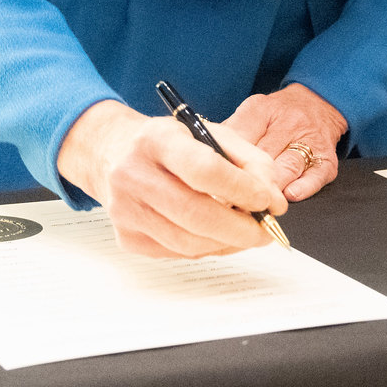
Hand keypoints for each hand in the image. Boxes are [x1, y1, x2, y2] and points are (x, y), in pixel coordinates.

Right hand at [56, 99, 288, 257]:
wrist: (112, 153)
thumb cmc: (167, 143)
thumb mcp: (208, 133)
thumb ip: (248, 159)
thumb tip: (273, 198)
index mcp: (156, 139)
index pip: (203, 170)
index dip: (242, 189)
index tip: (268, 199)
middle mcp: (134, 174)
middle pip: (196, 214)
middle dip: (242, 229)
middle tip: (266, 230)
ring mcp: (126, 210)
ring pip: (189, 242)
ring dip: (228, 243)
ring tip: (247, 233)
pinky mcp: (127, 237)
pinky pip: (177, 254)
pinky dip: (207, 249)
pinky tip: (218, 236)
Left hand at [222, 84, 346, 201]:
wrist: (320, 102)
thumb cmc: (278, 114)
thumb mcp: (252, 112)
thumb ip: (232, 133)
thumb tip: (206, 157)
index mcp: (261, 109)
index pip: (240, 134)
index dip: (224, 160)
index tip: (210, 180)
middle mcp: (287, 124)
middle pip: (263, 154)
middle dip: (244, 180)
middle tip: (224, 202)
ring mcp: (309, 141)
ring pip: (287, 166)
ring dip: (270, 187)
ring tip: (252, 205)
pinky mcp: (326, 160)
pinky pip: (316, 175)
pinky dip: (303, 187)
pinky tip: (290, 195)